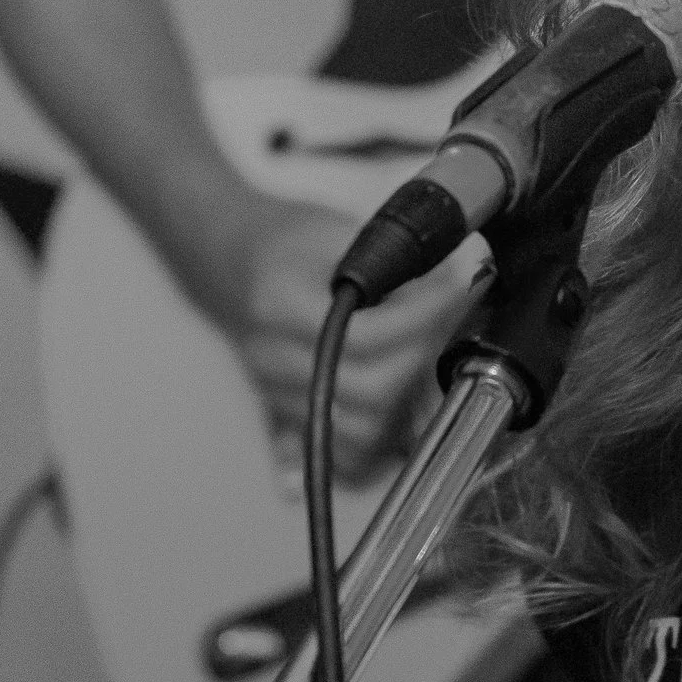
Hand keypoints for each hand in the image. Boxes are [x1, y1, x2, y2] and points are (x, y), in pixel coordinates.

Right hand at [191, 192, 479, 485]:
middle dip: (419, 356)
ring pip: (358, 431)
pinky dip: (372, 444)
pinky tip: (397, 411)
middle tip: (441, 320)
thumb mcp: (336, 231)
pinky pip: (336, 451)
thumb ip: (386, 264)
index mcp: (279, 306)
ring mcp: (275, 391)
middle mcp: (273, 358)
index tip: (451, 292)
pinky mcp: (283, 410)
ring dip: (405, 401)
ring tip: (421, 355)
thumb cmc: (283, 238)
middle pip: (368, 390)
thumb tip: (445, 291)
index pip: (366, 336)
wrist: (230, 254)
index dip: (421, 318)